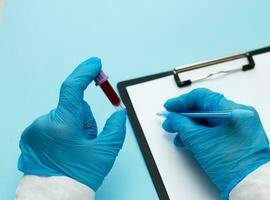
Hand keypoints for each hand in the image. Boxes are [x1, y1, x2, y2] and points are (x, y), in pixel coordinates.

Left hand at [18, 57, 126, 190]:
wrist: (54, 196)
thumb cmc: (78, 177)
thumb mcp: (105, 152)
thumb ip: (116, 127)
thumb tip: (119, 112)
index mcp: (62, 125)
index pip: (72, 87)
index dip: (85, 72)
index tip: (95, 64)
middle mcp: (44, 124)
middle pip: (73, 107)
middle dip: (84, 119)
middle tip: (87, 140)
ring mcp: (34, 130)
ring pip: (63, 116)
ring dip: (73, 126)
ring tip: (75, 148)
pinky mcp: (30, 135)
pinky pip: (52, 124)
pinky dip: (61, 131)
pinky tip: (64, 148)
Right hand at [162, 88, 269, 198]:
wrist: (250, 184)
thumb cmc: (233, 165)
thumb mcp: (199, 141)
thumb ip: (182, 125)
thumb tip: (173, 119)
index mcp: (233, 110)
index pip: (202, 97)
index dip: (182, 102)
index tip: (170, 107)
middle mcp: (240, 114)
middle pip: (206, 107)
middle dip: (185, 116)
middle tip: (172, 122)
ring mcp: (242, 126)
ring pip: (211, 120)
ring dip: (193, 126)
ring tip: (180, 136)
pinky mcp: (241, 137)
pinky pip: (218, 129)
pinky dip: (204, 133)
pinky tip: (192, 141)